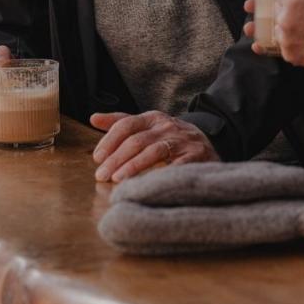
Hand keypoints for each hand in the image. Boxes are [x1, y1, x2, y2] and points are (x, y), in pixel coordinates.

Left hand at [89, 110, 218, 181]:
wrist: (209, 146)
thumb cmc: (171, 139)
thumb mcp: (148, 127)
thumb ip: (122, 123)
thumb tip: (93, 118)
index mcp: (153, 118)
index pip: (126, 124)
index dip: (110, 140)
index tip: (97, 158)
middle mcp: (168, 126)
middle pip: (137, 140)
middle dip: (116, 159)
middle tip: (101, 175)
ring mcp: (183, 141)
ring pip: (154, 151)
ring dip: (133, 166)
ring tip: (118, 180)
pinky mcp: (196, 156)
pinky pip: (176, 166)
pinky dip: (160, 175)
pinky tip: (147, 185)